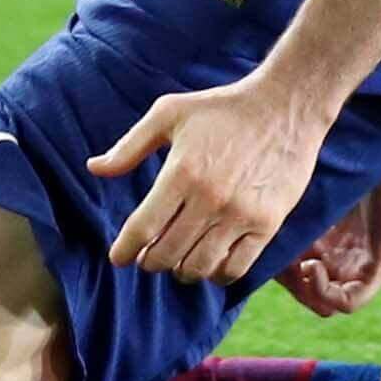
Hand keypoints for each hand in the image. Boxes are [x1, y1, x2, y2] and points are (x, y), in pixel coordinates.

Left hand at [88, 72, 332, 284]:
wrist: (285, 106)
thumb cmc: (223, 108)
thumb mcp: (170, 113)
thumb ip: (130, 145)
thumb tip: (95, 168)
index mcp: (182, 172)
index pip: (142, 229)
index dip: (124, 250)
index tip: (119, 257)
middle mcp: (210, 198)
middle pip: (166, 254)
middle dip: (149, 262)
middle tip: (148, 257)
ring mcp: (241, 214)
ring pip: (198, 267)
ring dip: (181, 270)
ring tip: (178, 260)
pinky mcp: (267, 223)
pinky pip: (235, 268)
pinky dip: (216, 274)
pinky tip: (209, 263)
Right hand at [276, 123, 380, 317]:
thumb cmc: (343, 163)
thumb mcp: (306, 199)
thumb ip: (286, 223)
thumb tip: (245, 246)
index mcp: (331, 245)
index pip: (300, 281)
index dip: (279, 276)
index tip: (265, 257)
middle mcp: (349, 260)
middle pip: (312, 296)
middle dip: (292, 288)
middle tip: (282, 267)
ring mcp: (366, 267)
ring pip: (329, 305)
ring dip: (307, 292)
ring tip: (301, 265)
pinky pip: (351, 302)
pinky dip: (326, 293)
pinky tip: (313, 266)